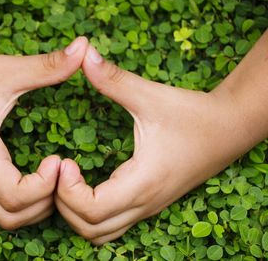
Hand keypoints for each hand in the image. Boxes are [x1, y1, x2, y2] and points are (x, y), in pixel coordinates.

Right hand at [0, 37, 87, 228]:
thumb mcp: (9, 70)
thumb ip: (48, 65)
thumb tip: (84, 46)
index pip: (15, 198)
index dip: (46, 186)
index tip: (60, 159)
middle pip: (11, 217)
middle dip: (43, 203)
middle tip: (61, 172)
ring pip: (4, 217)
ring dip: (34, 207)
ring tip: (52, 176)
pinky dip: (22, 202)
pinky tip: (38, 178)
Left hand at [55, 45, 252, 243]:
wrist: (230, 129)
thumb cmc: (193, 114)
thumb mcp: (150, 96)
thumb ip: (114, 79)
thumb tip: (83, 56)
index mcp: (142, 182)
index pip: (91, 210)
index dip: (67, 191)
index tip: (63, 160)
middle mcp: (143, 203)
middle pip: (89, 228)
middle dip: (64, 204)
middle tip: (59, 170)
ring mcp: (146, 207)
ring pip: (100, 233)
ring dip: (76, 214)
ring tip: (69, 181)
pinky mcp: (148, 203)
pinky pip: (112, 224)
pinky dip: (90, 214)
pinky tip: (86, 187)